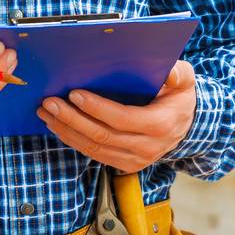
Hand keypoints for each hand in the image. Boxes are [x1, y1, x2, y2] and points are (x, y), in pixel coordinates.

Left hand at [40, 60, 196, 172]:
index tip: (74, 93)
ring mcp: (134, 159)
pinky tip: (58, 126)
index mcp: (160, 125)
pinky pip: (94, 154)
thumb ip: (176, 73)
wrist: (188, 126)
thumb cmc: (180, 97)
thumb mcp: (185, 80)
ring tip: (46, 113)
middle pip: (101, 135)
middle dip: (72, 118)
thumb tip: (166, 70)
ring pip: (93, 147)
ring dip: (66, 130)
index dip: (96, 108)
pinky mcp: (124, 164)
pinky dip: (73, 140)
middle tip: (50, 102)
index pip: (121, 119)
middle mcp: (146, 147)